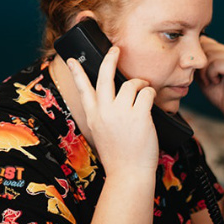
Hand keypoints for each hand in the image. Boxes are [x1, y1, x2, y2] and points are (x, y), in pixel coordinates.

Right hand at [66, 47, 159, 176]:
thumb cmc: (119, 156)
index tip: (71, 60)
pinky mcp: (139, 116)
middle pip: (105, 76)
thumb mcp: (102, 133)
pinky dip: (151, 94)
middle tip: (115, 49)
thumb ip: (103, 115)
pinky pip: (147, 93)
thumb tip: (114, 96)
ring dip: (141, 84)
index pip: (83, 88)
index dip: (77, 72)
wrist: (128, 174)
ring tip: (144, 89)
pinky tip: (151, 100)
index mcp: (93, 116)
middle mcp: (104, 111)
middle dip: (110, 58)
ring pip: (131, 83)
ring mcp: (121, 113)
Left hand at [195, 36, 223, 122]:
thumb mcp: (202, 75)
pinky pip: (216, 63)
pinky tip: (216, 82)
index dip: (196, 56)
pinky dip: (211, 74)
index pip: (204, 41)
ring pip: (210, 55)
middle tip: (203, 79)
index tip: (197, 72)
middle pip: (205, 46)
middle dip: (199, 64)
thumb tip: (184, 51)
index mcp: (223, 51)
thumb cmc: (219, 93)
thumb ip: (196, 62)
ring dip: (204, 71)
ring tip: (210, 81)